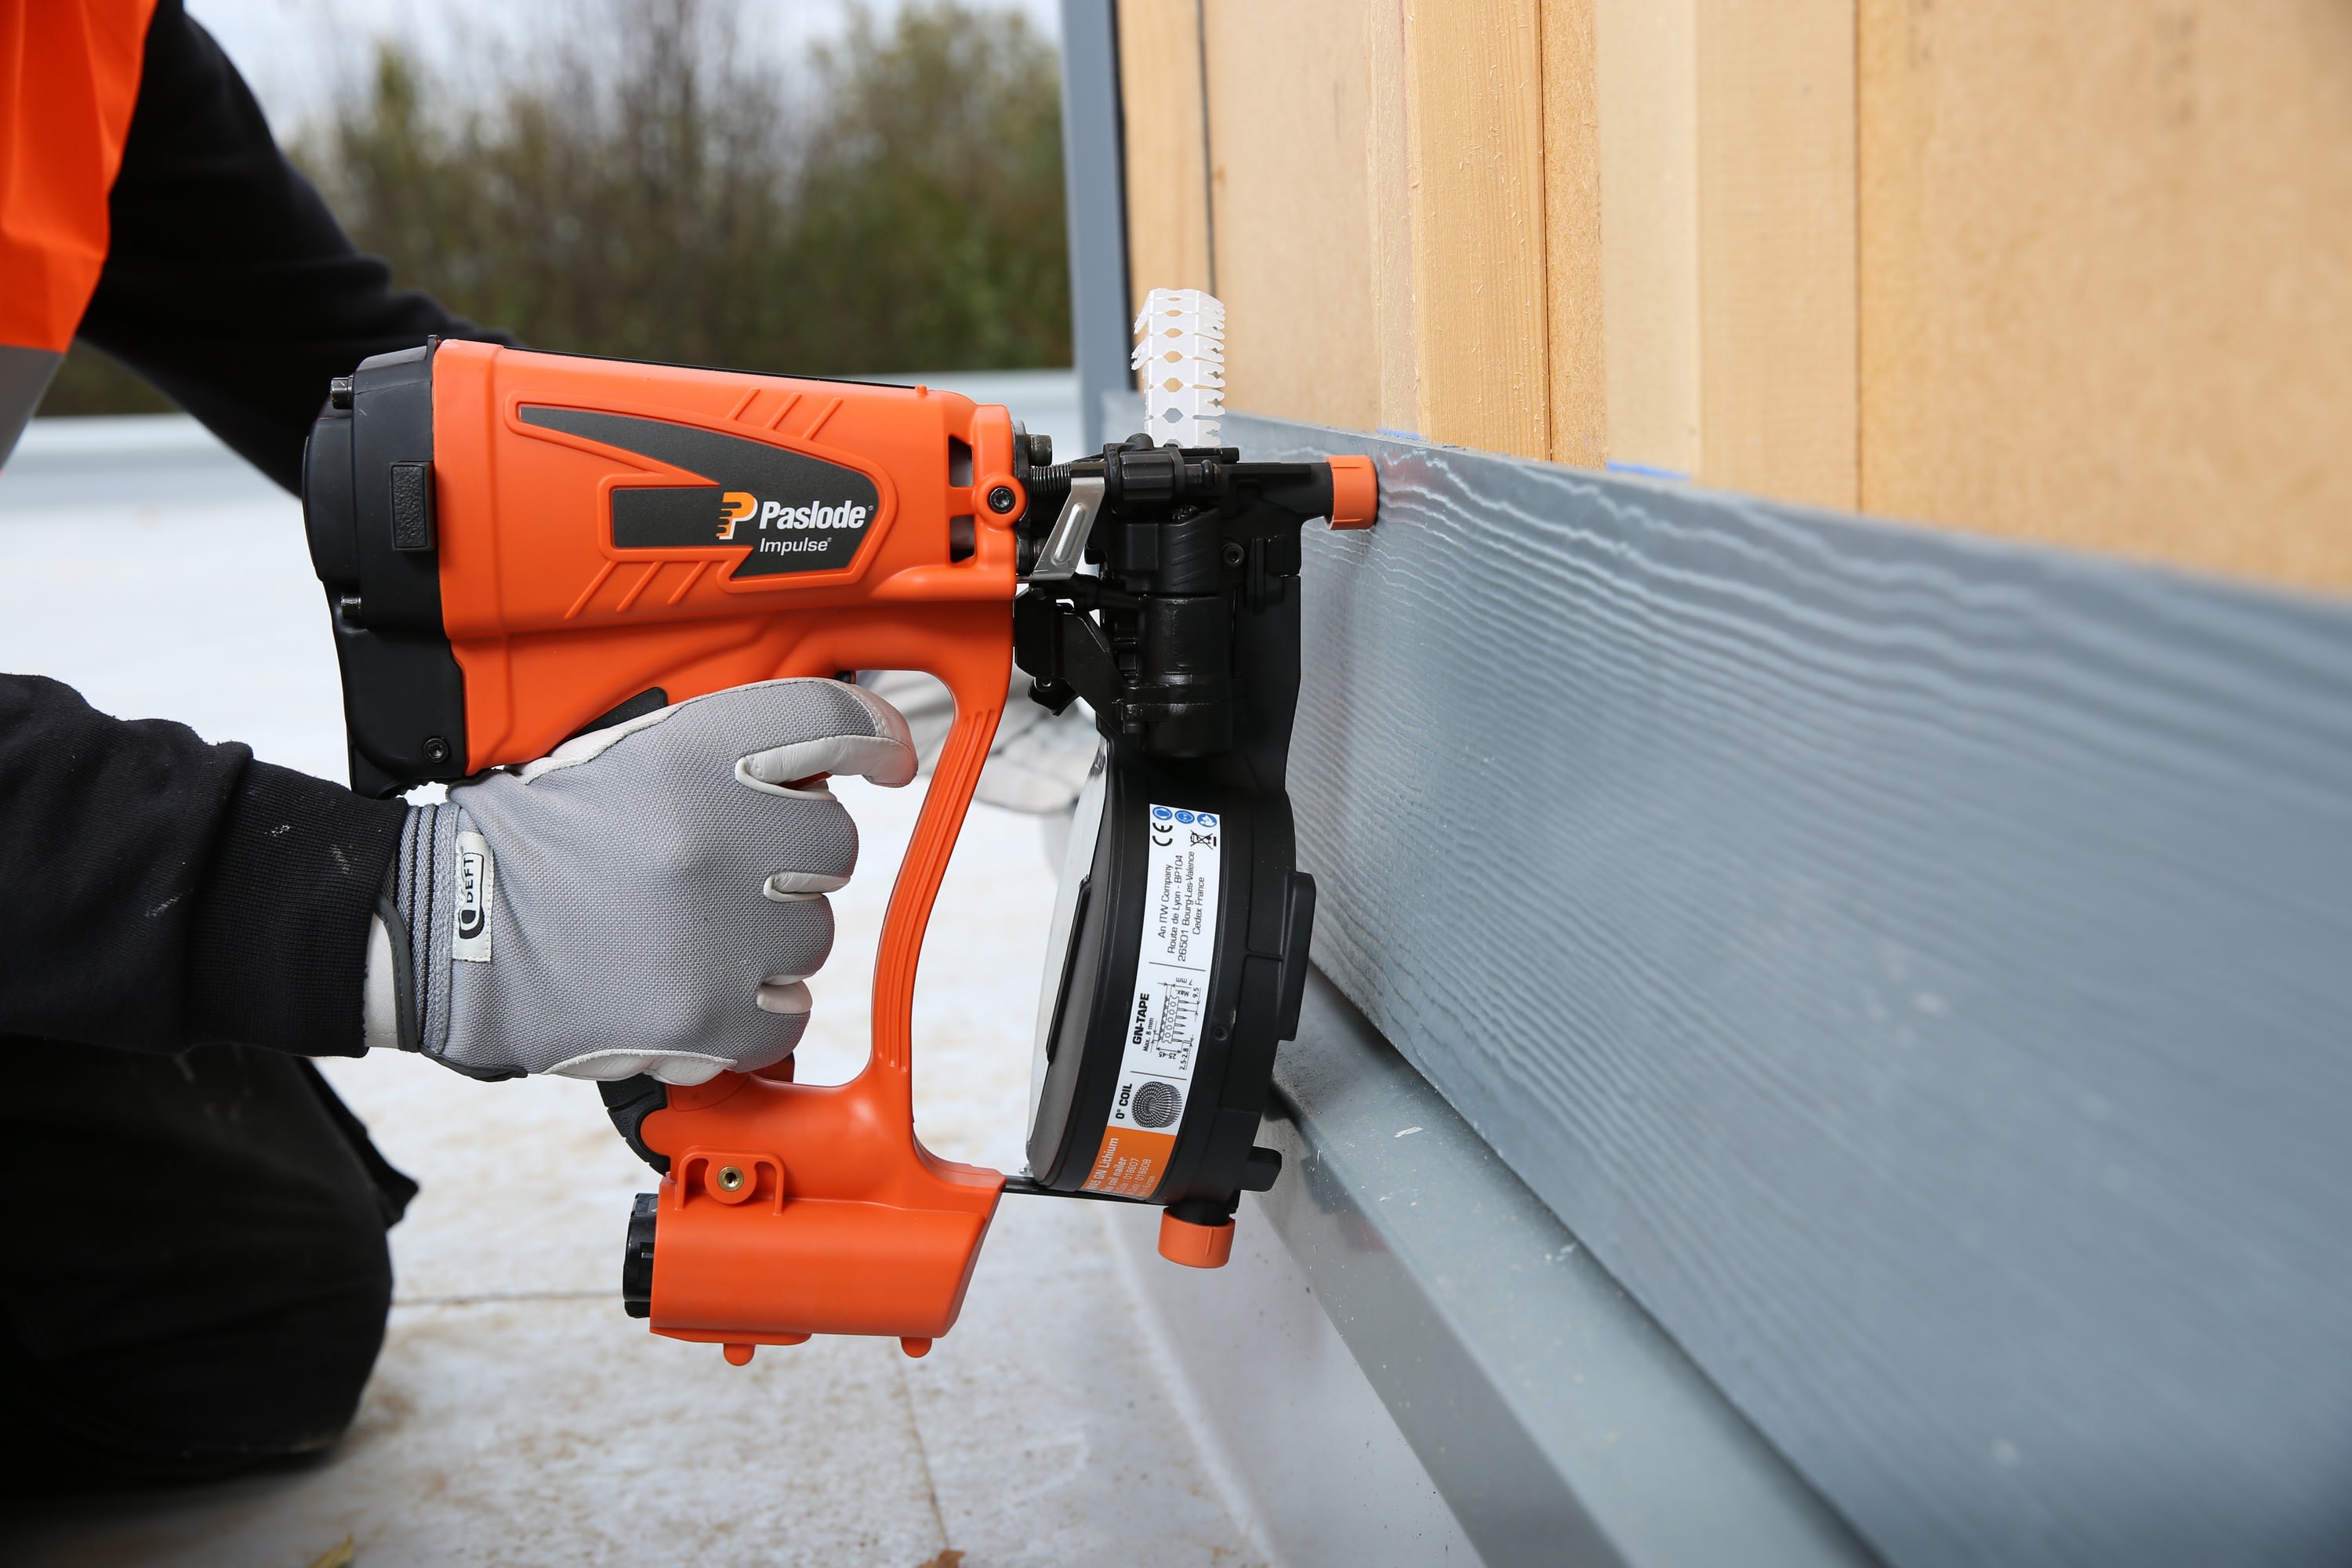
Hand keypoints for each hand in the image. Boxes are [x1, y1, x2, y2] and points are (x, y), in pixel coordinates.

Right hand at [362, 679, 913, 1083]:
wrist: (445, 932)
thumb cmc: (538, 844)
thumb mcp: (624, 754)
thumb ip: (722, 747)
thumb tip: (824, 754)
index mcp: (690, 753)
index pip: (830, 724)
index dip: (874, 739)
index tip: (888, 758)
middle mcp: (711, 835)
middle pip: (833, 845)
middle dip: (793, 859)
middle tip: (726, 870)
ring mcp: (712, 932)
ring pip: (812, 935)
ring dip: (767, 938)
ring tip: (690, 932)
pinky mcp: (702, 1018)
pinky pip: (785, 1015)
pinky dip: (751, 1010)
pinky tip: (697, 988)